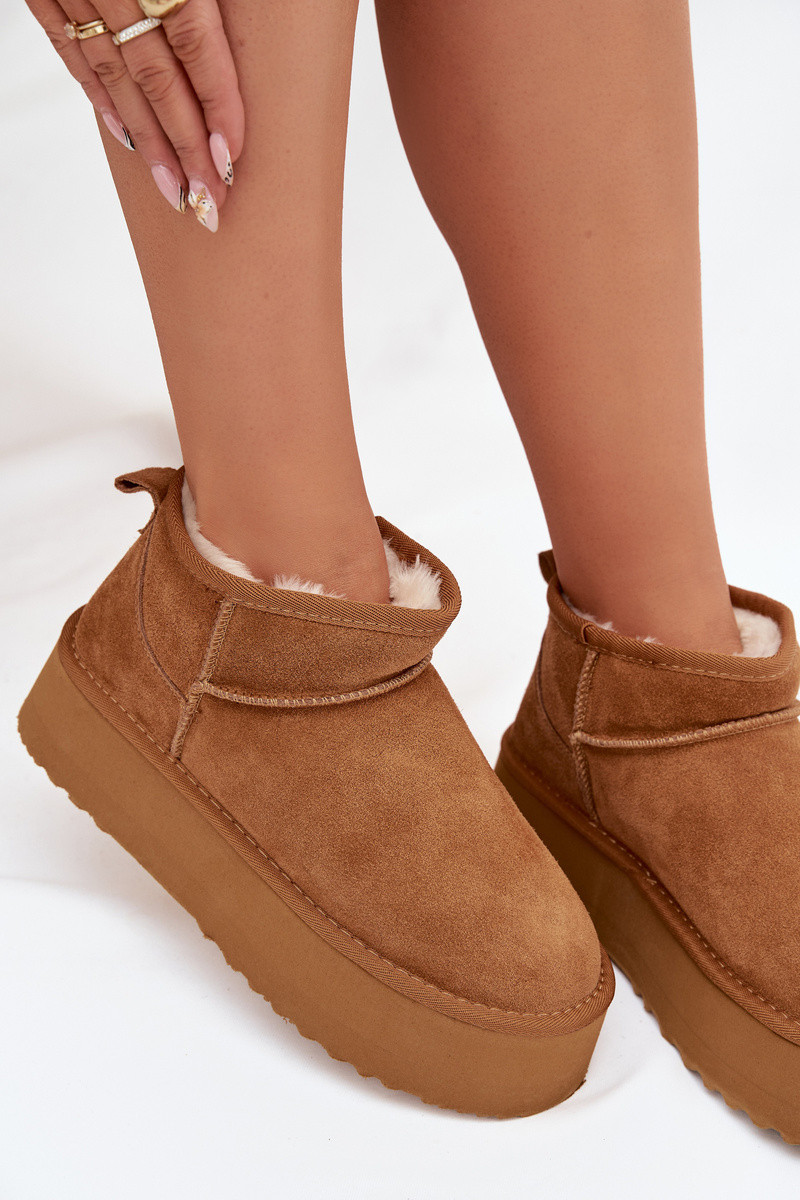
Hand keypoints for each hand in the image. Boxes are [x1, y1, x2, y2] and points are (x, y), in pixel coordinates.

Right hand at [27, 0, 244, 230]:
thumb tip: (221, 47)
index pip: (193, 42)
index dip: (215, 102)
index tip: (229, 158)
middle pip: (157, 78)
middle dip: (186, 147)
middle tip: (209, 200)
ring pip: (115, 77)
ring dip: (148, 141)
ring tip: (175, 192)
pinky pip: (73, 51)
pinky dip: (102, 99)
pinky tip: (125, 139)